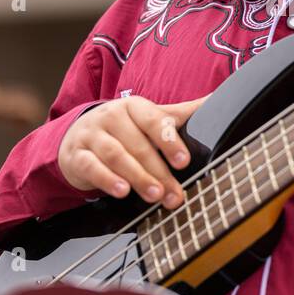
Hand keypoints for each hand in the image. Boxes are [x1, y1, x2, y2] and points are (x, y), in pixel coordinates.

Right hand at [57, 95, 205, 207]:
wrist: (77, 137)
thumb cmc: (122, 129)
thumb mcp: (149, 119)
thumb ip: (181, 114)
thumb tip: (217, 100)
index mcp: (133, 106)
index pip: (153, 120)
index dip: (169, 141)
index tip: (183, 161)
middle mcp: (111, 116)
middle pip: (138, 145)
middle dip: (159, 171)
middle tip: (174, 193)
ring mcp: (91, 135)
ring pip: (116, 156)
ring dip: (137, 177)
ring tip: (154, 195)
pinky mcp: (76, 155)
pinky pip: (92, 167)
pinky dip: (107, 180)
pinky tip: (122, 191)